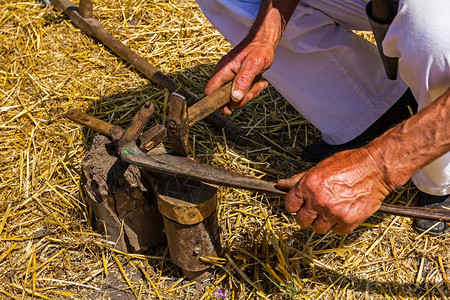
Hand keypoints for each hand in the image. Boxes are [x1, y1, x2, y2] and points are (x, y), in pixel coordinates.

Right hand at [204, 40, 272, 113]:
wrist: (264, 41)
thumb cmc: (259, 50)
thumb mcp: (253, 65)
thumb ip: (243, 81)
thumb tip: (235, 97)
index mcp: (223, 71)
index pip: (210, 91)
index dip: (216, 103)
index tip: (229, 109)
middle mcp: (224, 75)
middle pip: (224, 98)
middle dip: (240, 99)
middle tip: (253, 92)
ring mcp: (230, 77)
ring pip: (235, 96)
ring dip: (248, 95)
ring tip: (259, 84)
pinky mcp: (237, 79)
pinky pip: (241, 92)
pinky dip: (251, 91)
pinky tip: (259, 83)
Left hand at [277, 148, 391, 234]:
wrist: (376, 168)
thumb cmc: (349, 164)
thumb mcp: (320, 167)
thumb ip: (300, 179)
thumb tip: (282, 185)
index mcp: (308, 185)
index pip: (290, 205)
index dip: (295, 205)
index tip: (300, 205)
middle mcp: (318, 200)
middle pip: (302, 220)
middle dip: (307, 216)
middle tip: (317, 209)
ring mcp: (333, 212)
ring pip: (318, 228)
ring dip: (323, 222)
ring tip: (332, 209)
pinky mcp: (348, 221)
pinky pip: (336, 231)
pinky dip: (340, 224)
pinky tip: (345, 212)